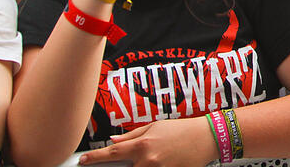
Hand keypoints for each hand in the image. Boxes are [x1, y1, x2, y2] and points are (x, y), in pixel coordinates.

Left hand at [78, 116, 215, 165]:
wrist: (207, 138)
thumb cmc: (182, 130)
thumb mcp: (155, 127)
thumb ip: (132, 136)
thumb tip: (113, 141)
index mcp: (143, 145)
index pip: (112, 153)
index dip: (94, 158)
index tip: (83, 161)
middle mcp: (148, 161)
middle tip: (118, 163)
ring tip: (151, 157)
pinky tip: (158, 161)